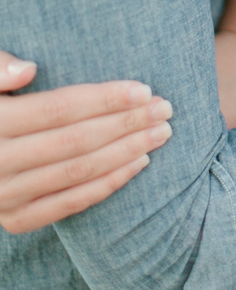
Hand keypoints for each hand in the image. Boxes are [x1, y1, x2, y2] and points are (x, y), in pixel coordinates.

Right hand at [0, 51, 172, 233]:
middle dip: (126, 124)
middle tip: (165, 108)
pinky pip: (70, 204)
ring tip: (161, 132)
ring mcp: (5, 196)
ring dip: (127, 152)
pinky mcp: (15, 219)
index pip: (58, 110)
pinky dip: (108, 185)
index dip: (104, 99)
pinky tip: (139, 163)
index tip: (143, 90)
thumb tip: (29, 70)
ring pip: (78, 173)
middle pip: (76, 141)